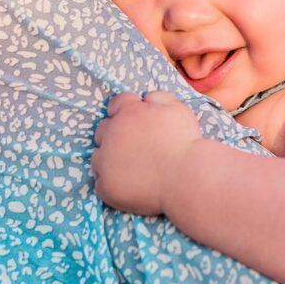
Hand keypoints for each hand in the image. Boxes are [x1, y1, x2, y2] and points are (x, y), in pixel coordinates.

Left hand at [91, 91, 202, 216]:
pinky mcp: (106, 186)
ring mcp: (106, 161)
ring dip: (110, 160)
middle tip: (135, 147)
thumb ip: (158, 97)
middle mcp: (111, 134)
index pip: (115, 104)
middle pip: (102, 130)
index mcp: (128, 113)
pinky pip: (100, 183)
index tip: (134, 122)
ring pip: (98, 157)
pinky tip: (130, 185)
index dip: (124, 112)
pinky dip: (112, 183)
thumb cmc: (185, 142)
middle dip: (115, 135)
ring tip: (132, 168)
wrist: (187, 178)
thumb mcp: (176, 108)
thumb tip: (146, 98)